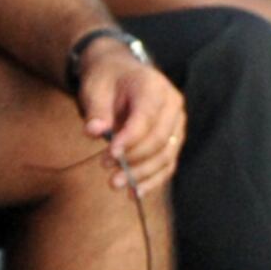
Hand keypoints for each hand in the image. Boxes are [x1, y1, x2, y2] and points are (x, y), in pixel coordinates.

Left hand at [81, 40, 185, 194]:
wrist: (120, 75)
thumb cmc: (107, 81)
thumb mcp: (95, 89)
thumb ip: (96, 110)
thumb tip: (93, 131)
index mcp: (153, 86)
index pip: (146, 117)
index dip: (129, 140)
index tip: (108, 156)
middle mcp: (172, 104)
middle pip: (159, 139)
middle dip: (134, 159)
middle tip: (107, 170)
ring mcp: (177, 123)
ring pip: (166, 155)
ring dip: (142, 174)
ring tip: (115, 184)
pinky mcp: (174, 139)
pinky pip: (168, 164)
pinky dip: (153, 181)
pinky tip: (135, 194)